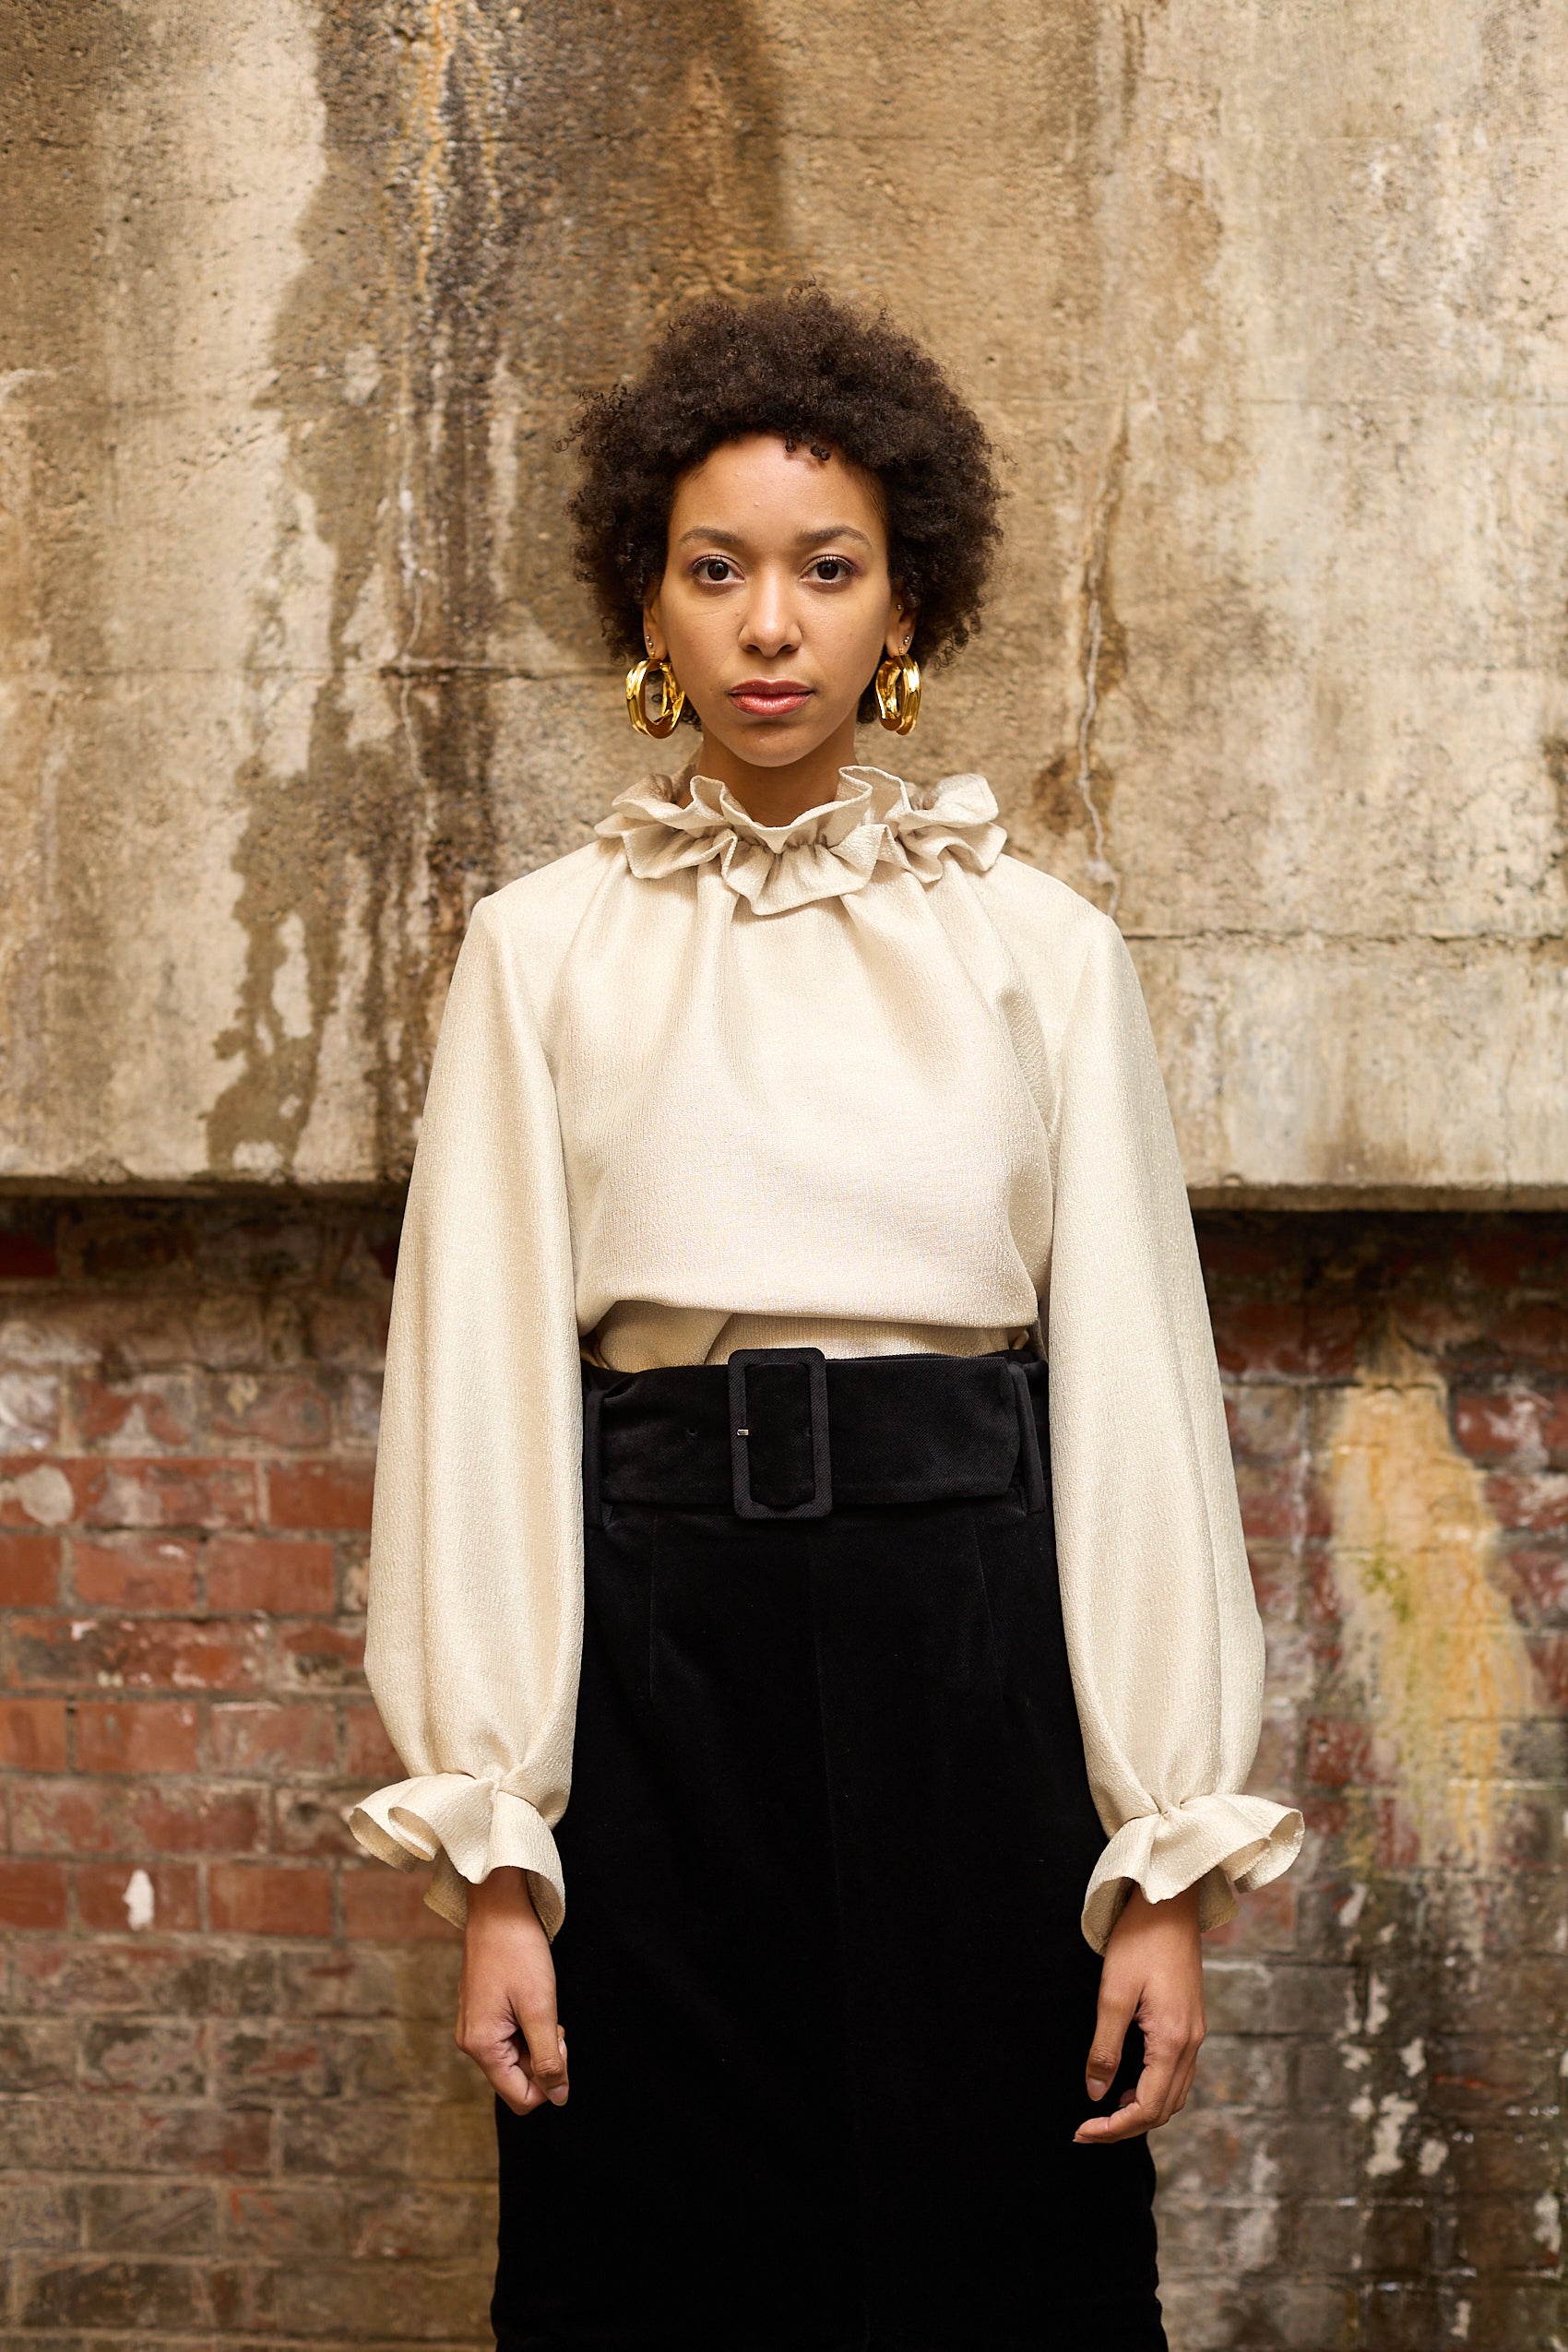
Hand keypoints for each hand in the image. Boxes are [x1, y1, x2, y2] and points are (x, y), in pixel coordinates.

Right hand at [455, 1866, 568, 2116]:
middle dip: (544, 2056)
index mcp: (482, 2046)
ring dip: (537, 2039)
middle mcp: (471, 2042)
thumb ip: (549, 2059)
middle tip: (553, 2020)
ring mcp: (474, 2026)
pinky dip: (527, 2025)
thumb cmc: (518, 1952)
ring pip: (516, 2057)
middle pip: (517, 2078)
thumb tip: (558, 2098)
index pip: (520, 2098)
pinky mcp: (480, 2011)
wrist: (497, 1906)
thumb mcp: (541, 2008)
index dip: (549, 2081)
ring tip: (542, 2005)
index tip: (558, 2041)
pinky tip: (531, 1998)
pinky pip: (508, 2037)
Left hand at [1074, 1883, 1203, 2144]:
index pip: (1147, 2108)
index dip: (1114, 2128)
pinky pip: (1177, 2073)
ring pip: (1173, 2094)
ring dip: (1141, 2110)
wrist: (1169, 1901)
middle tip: (1088, 2128)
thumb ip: (1105, 2047)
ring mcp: (1194, 2033)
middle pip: (1163, 2109)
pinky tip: (1128, 2082)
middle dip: (1126, 2127)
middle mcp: (1191, 2043)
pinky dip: (1154, 2090)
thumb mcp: (1113, 1992)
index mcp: (1172, 2040)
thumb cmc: (1139, 1940)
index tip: (1082, 2131)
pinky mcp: (1190, 2022)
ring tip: (1104, 2111)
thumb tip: (1096, 2093)